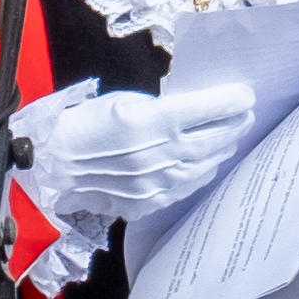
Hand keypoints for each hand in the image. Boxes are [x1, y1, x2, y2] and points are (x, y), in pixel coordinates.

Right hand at [8, 77, 262, 247]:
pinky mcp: (148, 202)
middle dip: (233, 125)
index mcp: (152, 122)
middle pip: (212, 139)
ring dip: (221, 149)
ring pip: (203, 166)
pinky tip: (207, 163)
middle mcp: (159, 154)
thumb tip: (190, 109)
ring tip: (231, 137)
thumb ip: (161, 107)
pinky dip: (201, 173)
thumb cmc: (83, 125)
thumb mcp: (123, 101)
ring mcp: (155, 183)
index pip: (206, 110)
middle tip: (246, 115)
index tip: (246, 96)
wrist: (52, 166)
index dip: (230, 102)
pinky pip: (184, 187)